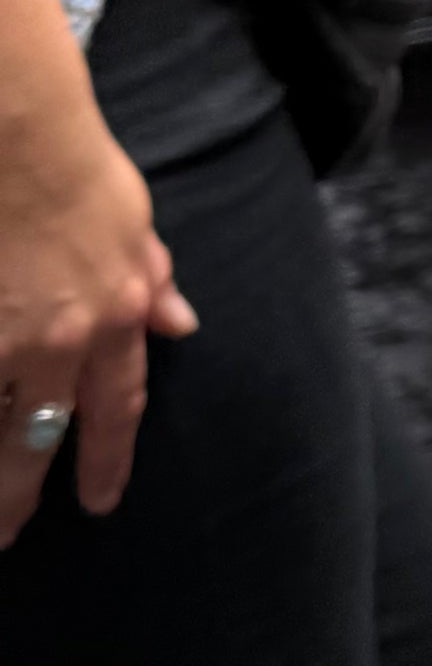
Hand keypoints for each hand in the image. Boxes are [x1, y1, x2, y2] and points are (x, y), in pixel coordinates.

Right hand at [0, 99, 194, 546]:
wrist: (14, 128)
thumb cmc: (74, 161)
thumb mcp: (134, 220)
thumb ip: (151, 278)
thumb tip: (181, 323)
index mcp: (116, 315)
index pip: (116, 409)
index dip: (106, 461)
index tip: (98, 501)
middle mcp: (58, 339)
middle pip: (38, 437)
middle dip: (20, 495)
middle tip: (6, 537)